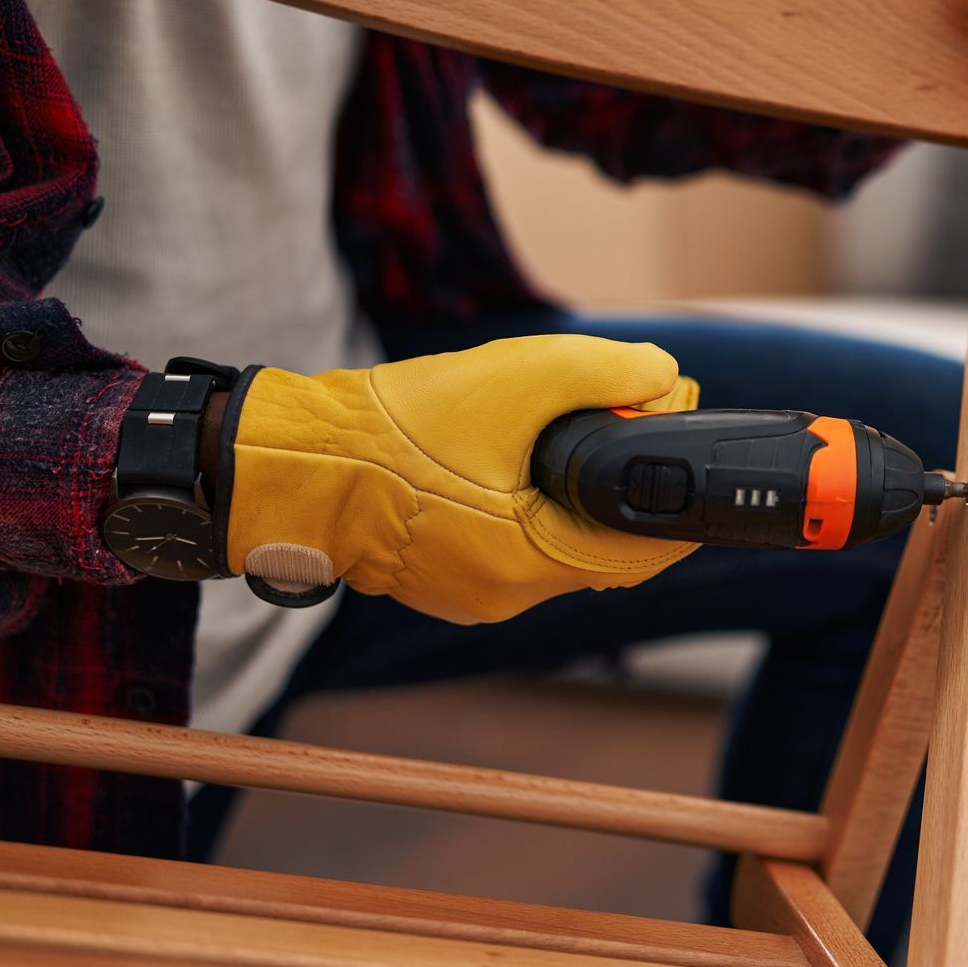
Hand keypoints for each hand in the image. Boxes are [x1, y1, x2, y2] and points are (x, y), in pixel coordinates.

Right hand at [226, 336, 699, 623]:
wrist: (293, 462)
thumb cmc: (390, 432)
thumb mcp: (517, 378)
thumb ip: (605, 372)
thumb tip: (663, 377)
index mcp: (529, 563)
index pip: (644, 548)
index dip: (669, 488)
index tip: (674, 429)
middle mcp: (506, 594)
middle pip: (602, 543)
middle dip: (619, 479)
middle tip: (625, 411)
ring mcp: (473, 592)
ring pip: (556, 542)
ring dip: (573, 490)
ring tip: (566, 426)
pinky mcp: (446, 577)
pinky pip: (512, 544)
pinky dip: (530, 503)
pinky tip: (519, 457)